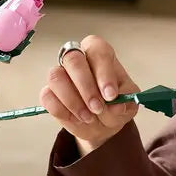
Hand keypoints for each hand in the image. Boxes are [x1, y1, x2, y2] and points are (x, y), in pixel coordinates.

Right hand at [40, 35, 139, 155]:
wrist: (103, 124)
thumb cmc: (116, 106)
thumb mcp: (128, 104)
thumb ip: (125, 102)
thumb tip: (117, 106)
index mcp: (100, 54)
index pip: (98, 50)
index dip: (104, 73)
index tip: (111, 95)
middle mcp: (77, 59)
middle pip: (73, 59)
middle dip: (86, 87)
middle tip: (98, 108)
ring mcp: (60, 75)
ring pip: (56, 77)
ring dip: (73, 101)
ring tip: (89, 117)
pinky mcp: (49, 92)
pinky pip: (47, 97)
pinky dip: (62, 111)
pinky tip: (77, 119)